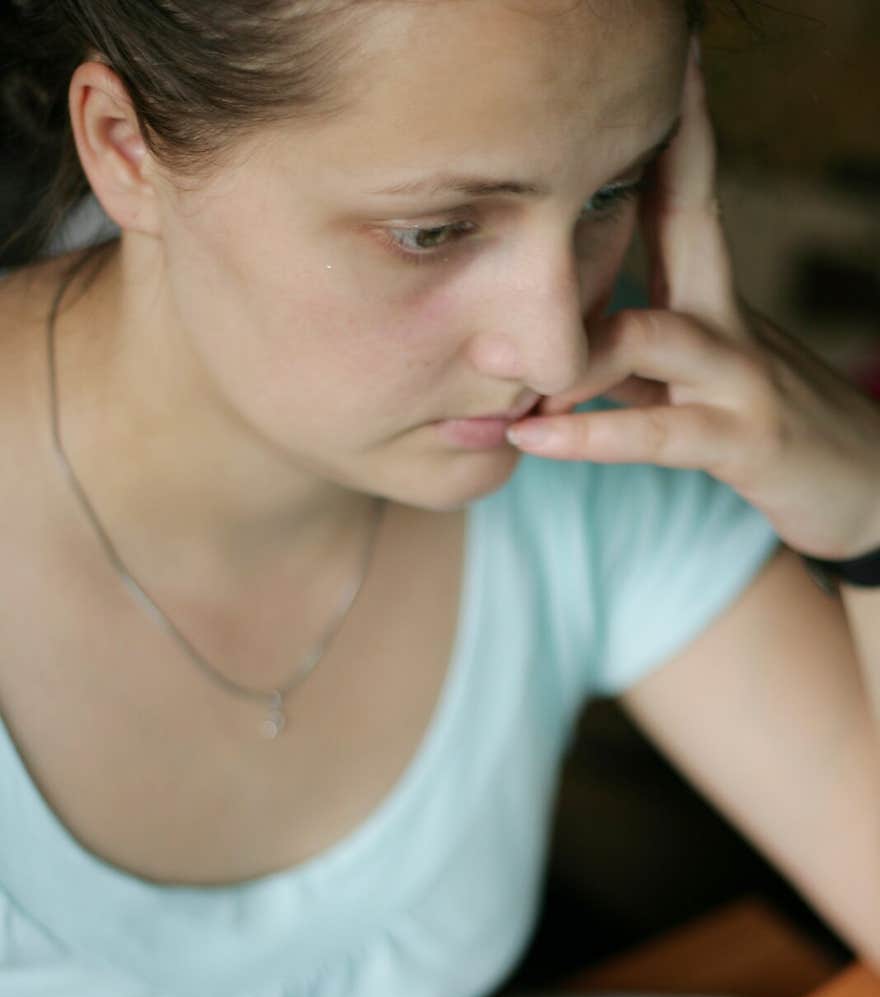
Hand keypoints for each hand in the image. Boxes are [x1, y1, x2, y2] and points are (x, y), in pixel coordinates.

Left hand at [506, 39, 879, 560]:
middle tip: (583, 110)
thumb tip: (542, 334)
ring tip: (490, 359)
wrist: (860, 484)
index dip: (665, 123)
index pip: (683, 188)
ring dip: (575, 348)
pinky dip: (590, 436)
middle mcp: (728, 316)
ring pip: (653, 336)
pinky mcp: (744, 441)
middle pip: (689, 213)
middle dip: (654, 150)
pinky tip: (533, 436)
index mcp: (711, 291)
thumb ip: (622, 350)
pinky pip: (659, 432)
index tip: (648, 56)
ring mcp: (740, 375)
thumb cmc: (756, 423)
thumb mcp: (690, 375)